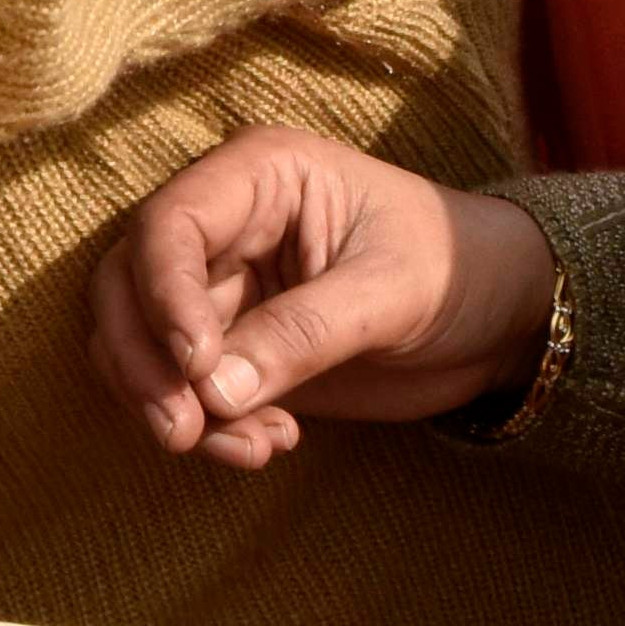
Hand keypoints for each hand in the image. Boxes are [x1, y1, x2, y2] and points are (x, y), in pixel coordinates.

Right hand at [84, 131, 555, 461]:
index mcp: (259, 176)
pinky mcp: (230, 349)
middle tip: (184, 432)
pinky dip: (208, 428)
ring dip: (172, 408)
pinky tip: (271, 445)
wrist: (498, 317)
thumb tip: (212, 391)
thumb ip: (304, 333)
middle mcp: (223, 227)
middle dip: (144, 364)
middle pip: (127, 286)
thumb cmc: (457, 269)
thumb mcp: (393, 292)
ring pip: (137, 345)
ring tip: (251, 448)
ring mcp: (220, 290)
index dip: (162, 296)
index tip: (196, 367)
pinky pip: (179, 391)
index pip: (168, 225)